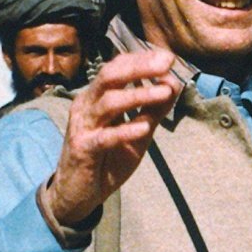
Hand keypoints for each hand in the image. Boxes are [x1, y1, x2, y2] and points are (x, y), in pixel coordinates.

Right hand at [40, 47, 180, 230]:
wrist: (77, 193)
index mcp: (97, 97)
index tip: (168, 57)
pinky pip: (104, 137)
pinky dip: (124, 130)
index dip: (142, 60)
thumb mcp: (136, 133)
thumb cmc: (106, 159)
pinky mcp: (82, 149)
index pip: (117, 68)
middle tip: (166, 62)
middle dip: (139, 67)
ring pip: (108, 102)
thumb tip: (174, 84)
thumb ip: (152, 110)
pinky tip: (144, 127)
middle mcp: (87, 105)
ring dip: (138, 95)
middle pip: (110, 76)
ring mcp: (83, 126)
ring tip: (164, 92)